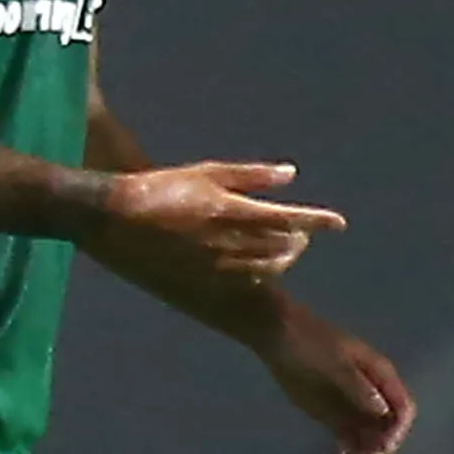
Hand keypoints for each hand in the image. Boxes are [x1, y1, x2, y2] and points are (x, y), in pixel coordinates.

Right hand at [105, 162, 344, 281]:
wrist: (114, 218)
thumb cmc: (160, 187)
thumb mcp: (207, 172)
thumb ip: (251, 175)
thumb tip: (291, 175)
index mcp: (230, 209)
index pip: (287, 218)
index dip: (316, 221)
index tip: (338, 223)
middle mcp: (225, 240)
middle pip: (280, 246)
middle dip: (298, 240)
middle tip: (303, 233)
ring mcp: (212, 264)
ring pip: (265, 267)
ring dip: (281, 258)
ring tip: (284, 249)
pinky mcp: (200, 279)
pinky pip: (242, 281)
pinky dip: (258, 273)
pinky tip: (257, 265)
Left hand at [258, 296, 415, 453]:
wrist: (275, 334)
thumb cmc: (309, 343)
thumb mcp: (335, 364)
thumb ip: (358, 390)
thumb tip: (383, 413)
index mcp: (380, 375)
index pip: (403, 409)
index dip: (397, 431)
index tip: (380, 448)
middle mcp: (371, 391)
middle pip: (387, 425)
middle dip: (379, 446)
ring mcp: (350, 401)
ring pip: (367, 434)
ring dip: (361, 451)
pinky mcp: (329, 410)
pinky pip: (345, 434)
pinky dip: (344, 448)